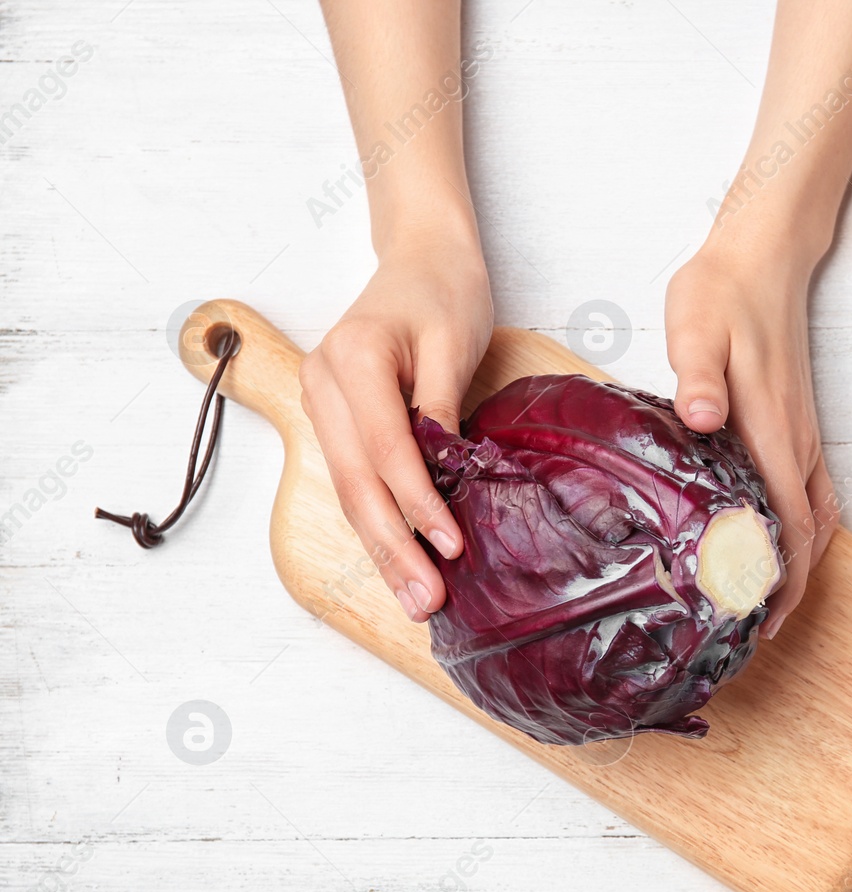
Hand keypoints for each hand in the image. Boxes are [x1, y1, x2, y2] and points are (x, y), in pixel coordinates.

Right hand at [299, 227, 491, 621]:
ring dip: (382, 549)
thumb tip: (444, 476)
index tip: (450, 547)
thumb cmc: (444, 290)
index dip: (418, 504)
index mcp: (353, 359)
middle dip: (392, 548)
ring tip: (414, 599)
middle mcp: (323, 384)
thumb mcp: (455, 341)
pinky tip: (401, 562)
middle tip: (423, 601)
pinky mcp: (336, 420)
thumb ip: (442, 407)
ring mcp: (322, 404)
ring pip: (350, 491)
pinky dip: (380, 523)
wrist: (421, 257)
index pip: (386, 449)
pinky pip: (356, 481)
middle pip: (357, 482)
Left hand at [666, 237, 838, 638]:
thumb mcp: (696, 325)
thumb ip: (698, 374)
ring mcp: (802, 435)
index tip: (755, 623)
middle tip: (751, 633)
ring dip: (797, 564)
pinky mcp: (796, 425)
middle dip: (787, 590)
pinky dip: (800, 532)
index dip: (779, 580)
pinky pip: (810, 494)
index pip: (790, 525)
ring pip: (815, 519)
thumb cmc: (722, 292)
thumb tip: (701, 418)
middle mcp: (797, 442)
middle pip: (810, 536)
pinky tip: (771, 544)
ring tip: (762, 602)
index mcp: (772, 430)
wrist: (762, 256)